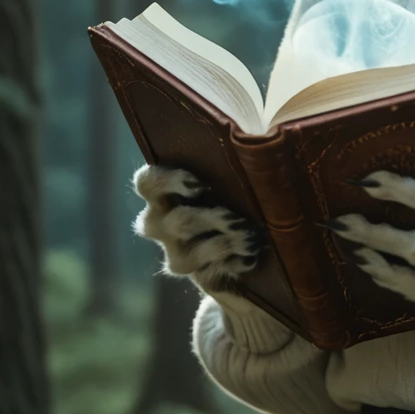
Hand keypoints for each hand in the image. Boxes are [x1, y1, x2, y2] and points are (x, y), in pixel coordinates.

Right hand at [132, 165, 261, 295]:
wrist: (256, 253)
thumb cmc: (243, 196)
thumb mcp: (239, 177)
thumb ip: (238, 159)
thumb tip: (266, 135)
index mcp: (165, 192)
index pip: (148, 182)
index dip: (167, 181)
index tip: (198, 183)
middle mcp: (161, 223)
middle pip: (174, 222)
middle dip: (210, 219)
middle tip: (237, 217)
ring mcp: (176, 253)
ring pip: (186, 253)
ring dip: (224, 243)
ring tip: (252, 237)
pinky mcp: (197, 278)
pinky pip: (208, 274)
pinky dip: (234, 262)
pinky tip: (252, 257)